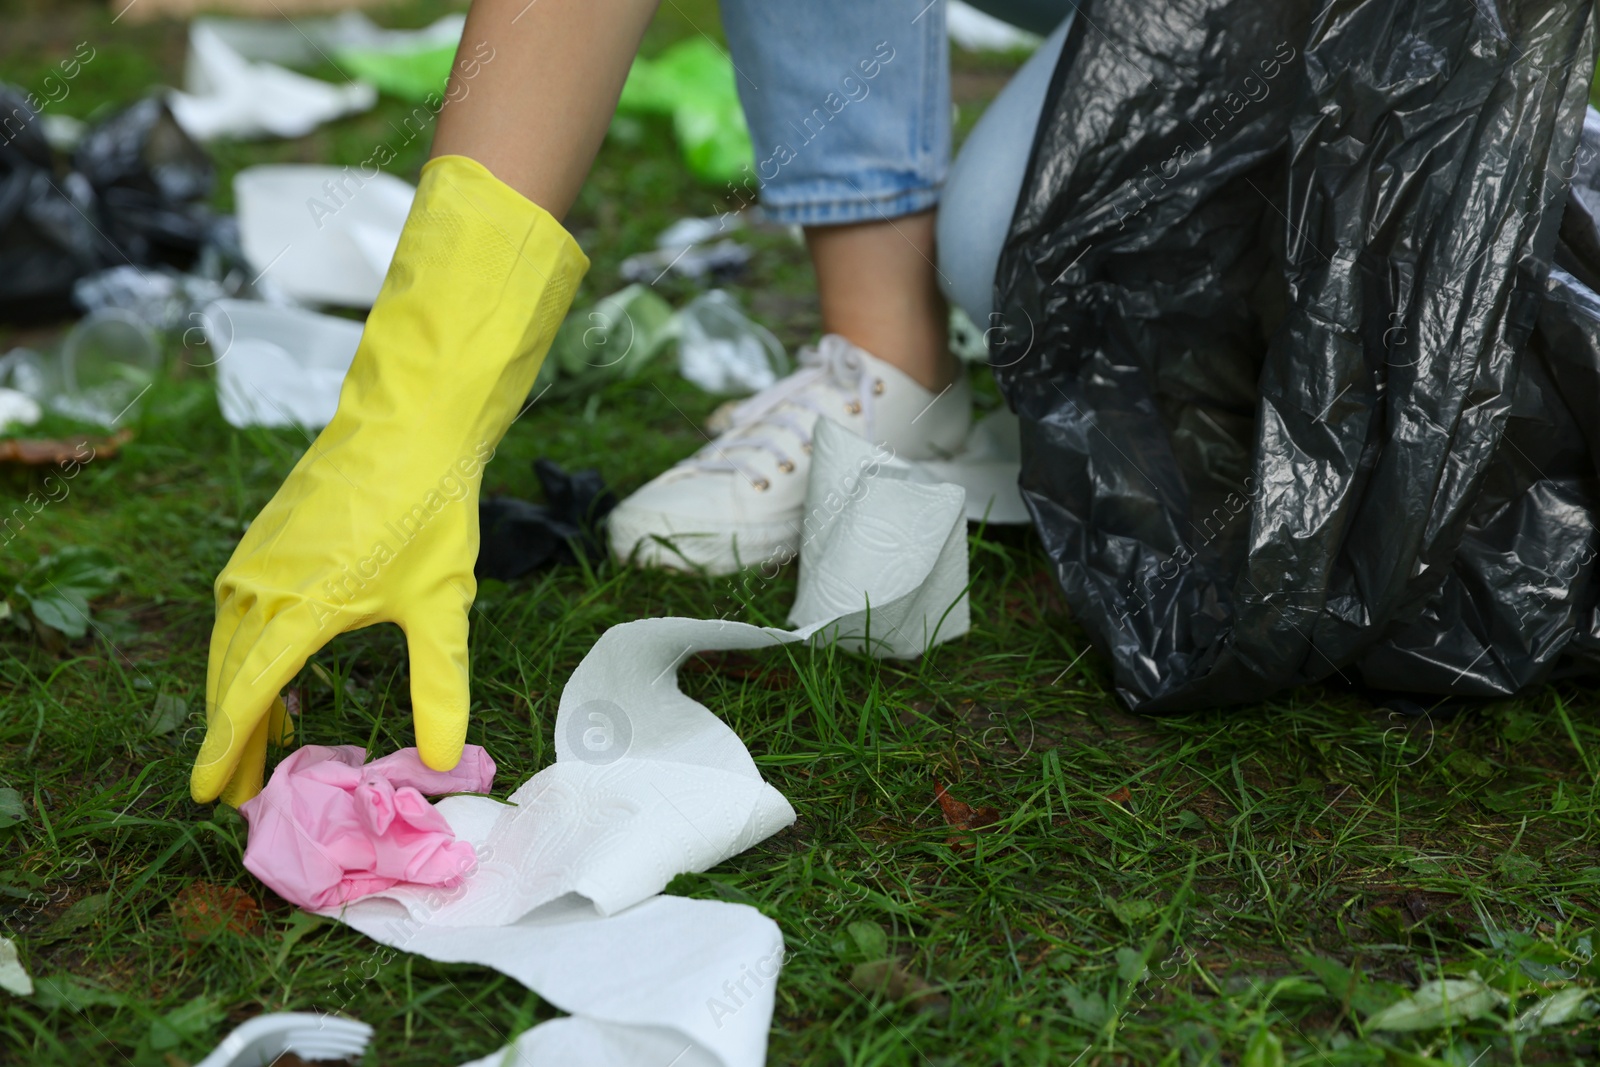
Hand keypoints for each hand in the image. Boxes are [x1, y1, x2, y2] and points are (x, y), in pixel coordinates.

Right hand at [191, 155, 587, 804]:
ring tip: (262, 745)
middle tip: (241, 791)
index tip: (209, 796)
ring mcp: (256, 558)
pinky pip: (239, 610)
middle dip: (234, 736)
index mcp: (301, 609)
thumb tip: (439, 760)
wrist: (409, 425)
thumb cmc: (429, 512)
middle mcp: (262, 585)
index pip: (249, 696)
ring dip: (240, 694)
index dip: (227, 751)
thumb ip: (439, 687)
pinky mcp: (263, 540)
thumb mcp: (442, 606)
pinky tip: (275, 673)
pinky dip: (247, 651)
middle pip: (231, 677)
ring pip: (231, 643)